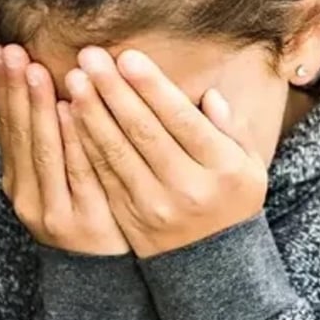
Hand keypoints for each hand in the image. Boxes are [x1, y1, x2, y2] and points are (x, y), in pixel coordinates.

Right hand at [0, 44, 129, 254]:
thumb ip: (62, 138)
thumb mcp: (66, 177)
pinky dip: (71, 140)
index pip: (8, 126)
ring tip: (37, 71)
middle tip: (14, 52)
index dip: (4, 89)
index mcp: (20, 180)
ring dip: (39, 108)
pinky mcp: (82, 219)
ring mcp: (52, 209)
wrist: (106, 274)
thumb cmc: (92, 211)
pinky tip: (69, 111)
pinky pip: (78, 171)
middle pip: (20, 134)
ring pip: (44, 150)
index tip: (3, 50)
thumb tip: (65, 84)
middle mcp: (27, 194)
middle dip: (17, 90)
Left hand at [67, 48, 267, 258]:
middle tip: (91, 56)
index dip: (152, 88)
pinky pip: (102, 175)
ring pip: (116, 152)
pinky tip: (70, 117)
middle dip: (114, 91)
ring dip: (91, 113)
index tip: (127, 57)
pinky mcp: (129, 216)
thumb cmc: (232, 199)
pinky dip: (84, 144)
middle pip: (144, 132)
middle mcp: (187, 187)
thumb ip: (231, 128)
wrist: (213, 262)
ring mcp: (155, 205)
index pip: (181, 120)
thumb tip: (208, 95)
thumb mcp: (249, 164)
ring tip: (75, 78)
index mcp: (222, 168)